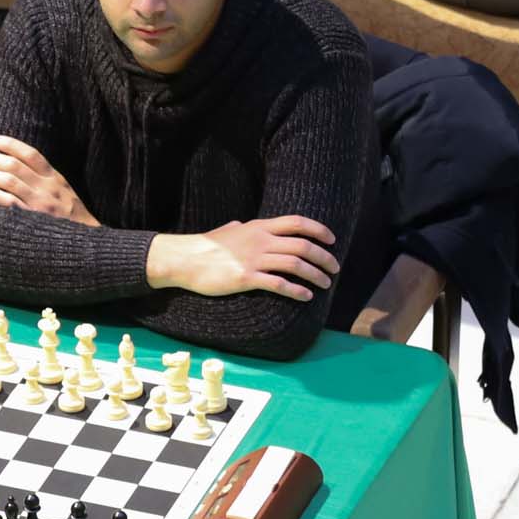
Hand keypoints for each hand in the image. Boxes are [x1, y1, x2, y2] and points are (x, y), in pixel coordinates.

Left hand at [0, 136, 97, 224]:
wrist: (84, 240)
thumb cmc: (69, 213)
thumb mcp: (62, 190)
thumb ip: (44, 178)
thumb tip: (17, 164)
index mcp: (54, 177)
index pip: (31, 155)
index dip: (11, 145)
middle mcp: (47, 187)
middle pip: (14, 166)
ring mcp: (40, 203)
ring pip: (9, 181)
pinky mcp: (33, 218)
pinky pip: (10, 203)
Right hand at [149, 216, 340, 300]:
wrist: (185, 259)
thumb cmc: (205, 246)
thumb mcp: (226, 230)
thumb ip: (239, 228)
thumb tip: (241, 225)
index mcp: (259, 227)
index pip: (297, 223)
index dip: (319, 230)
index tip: (332, 241)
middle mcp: (260, 240)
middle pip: (302, 246)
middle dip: (323, 258)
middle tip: (334, 269)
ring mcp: (254, 258)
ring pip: (295, 264)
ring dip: (315, 275)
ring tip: (325, 284)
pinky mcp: (246, 278)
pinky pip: (278, 283)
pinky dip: (296, 290)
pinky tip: (306, 296)